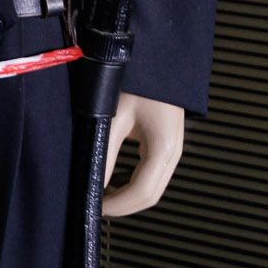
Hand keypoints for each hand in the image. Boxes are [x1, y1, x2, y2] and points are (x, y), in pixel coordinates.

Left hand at [103, 93, 186, 217]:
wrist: (155, 60)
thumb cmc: (136, 81)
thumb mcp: (114, 116)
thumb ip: (104, 151)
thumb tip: (93, 181)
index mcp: (164, 148)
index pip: (142, 192)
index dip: (117, 205)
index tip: (95, 206)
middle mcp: (173, 153)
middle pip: (150, 195)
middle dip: (122, 205)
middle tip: (95, 205)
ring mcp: (172, 150)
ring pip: (152, 187)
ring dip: (127, 196)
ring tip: (101, 194)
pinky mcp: (166, 145)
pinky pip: (151, 174)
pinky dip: (132, 183)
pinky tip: (113, 180)